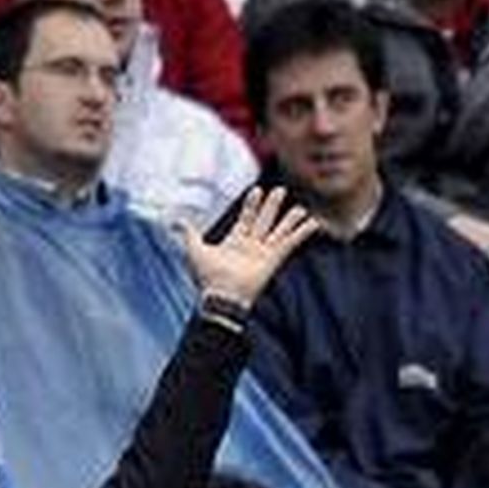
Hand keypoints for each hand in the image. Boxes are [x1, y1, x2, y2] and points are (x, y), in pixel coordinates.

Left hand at [181, 186, 320, 309]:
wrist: (221, 296)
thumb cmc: (208, 278)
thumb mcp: (194, 249)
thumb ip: (189, 232)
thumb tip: (175, 220)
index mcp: (236, 243)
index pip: (247, 219)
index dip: (252, 205)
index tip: (257, 191)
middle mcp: (251, 247)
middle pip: (265, 222)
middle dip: (271, 206)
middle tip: (279, 191)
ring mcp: (263, 254)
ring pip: (279, 232)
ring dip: (289, 220)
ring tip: (300, 208)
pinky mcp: (273, 260)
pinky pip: (290, 244)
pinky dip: (302, 234)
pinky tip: (313, 224)